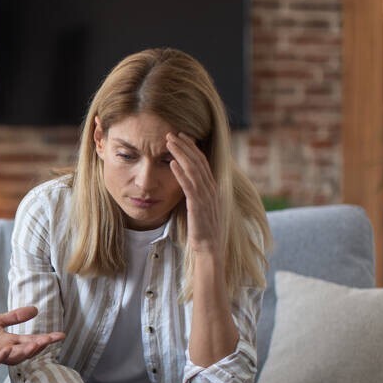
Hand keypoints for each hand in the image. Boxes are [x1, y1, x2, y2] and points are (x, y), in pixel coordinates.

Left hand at [0, 306, 64, 367]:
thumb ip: (14, 317)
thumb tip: (35, 310)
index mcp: (9, 341)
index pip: (31, 340)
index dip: (46, 339)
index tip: (61, 335)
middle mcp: (4, 349)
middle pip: (25, 350)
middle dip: (38, 346)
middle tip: (50, 340)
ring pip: (12, 357)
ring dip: (23, 352)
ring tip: (35, 346)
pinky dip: (0, 356)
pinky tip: (7, 349)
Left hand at [166, 132, 221, 253]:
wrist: (210, 249)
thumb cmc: (204, 230)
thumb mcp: (201, 207)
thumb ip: (197, 194)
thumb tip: (188, 184)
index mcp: (213, 188)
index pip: (203, 162)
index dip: (192, 148)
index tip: (182, 137)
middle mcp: (212, 189)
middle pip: (198, 161)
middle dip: (185, 146)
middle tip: (172, 133)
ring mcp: (206, 197)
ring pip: (194, 169)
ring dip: (181, 154)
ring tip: (169, 141)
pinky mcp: (198, 206)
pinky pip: (189, 186)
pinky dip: (180, 173)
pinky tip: (172, 163)